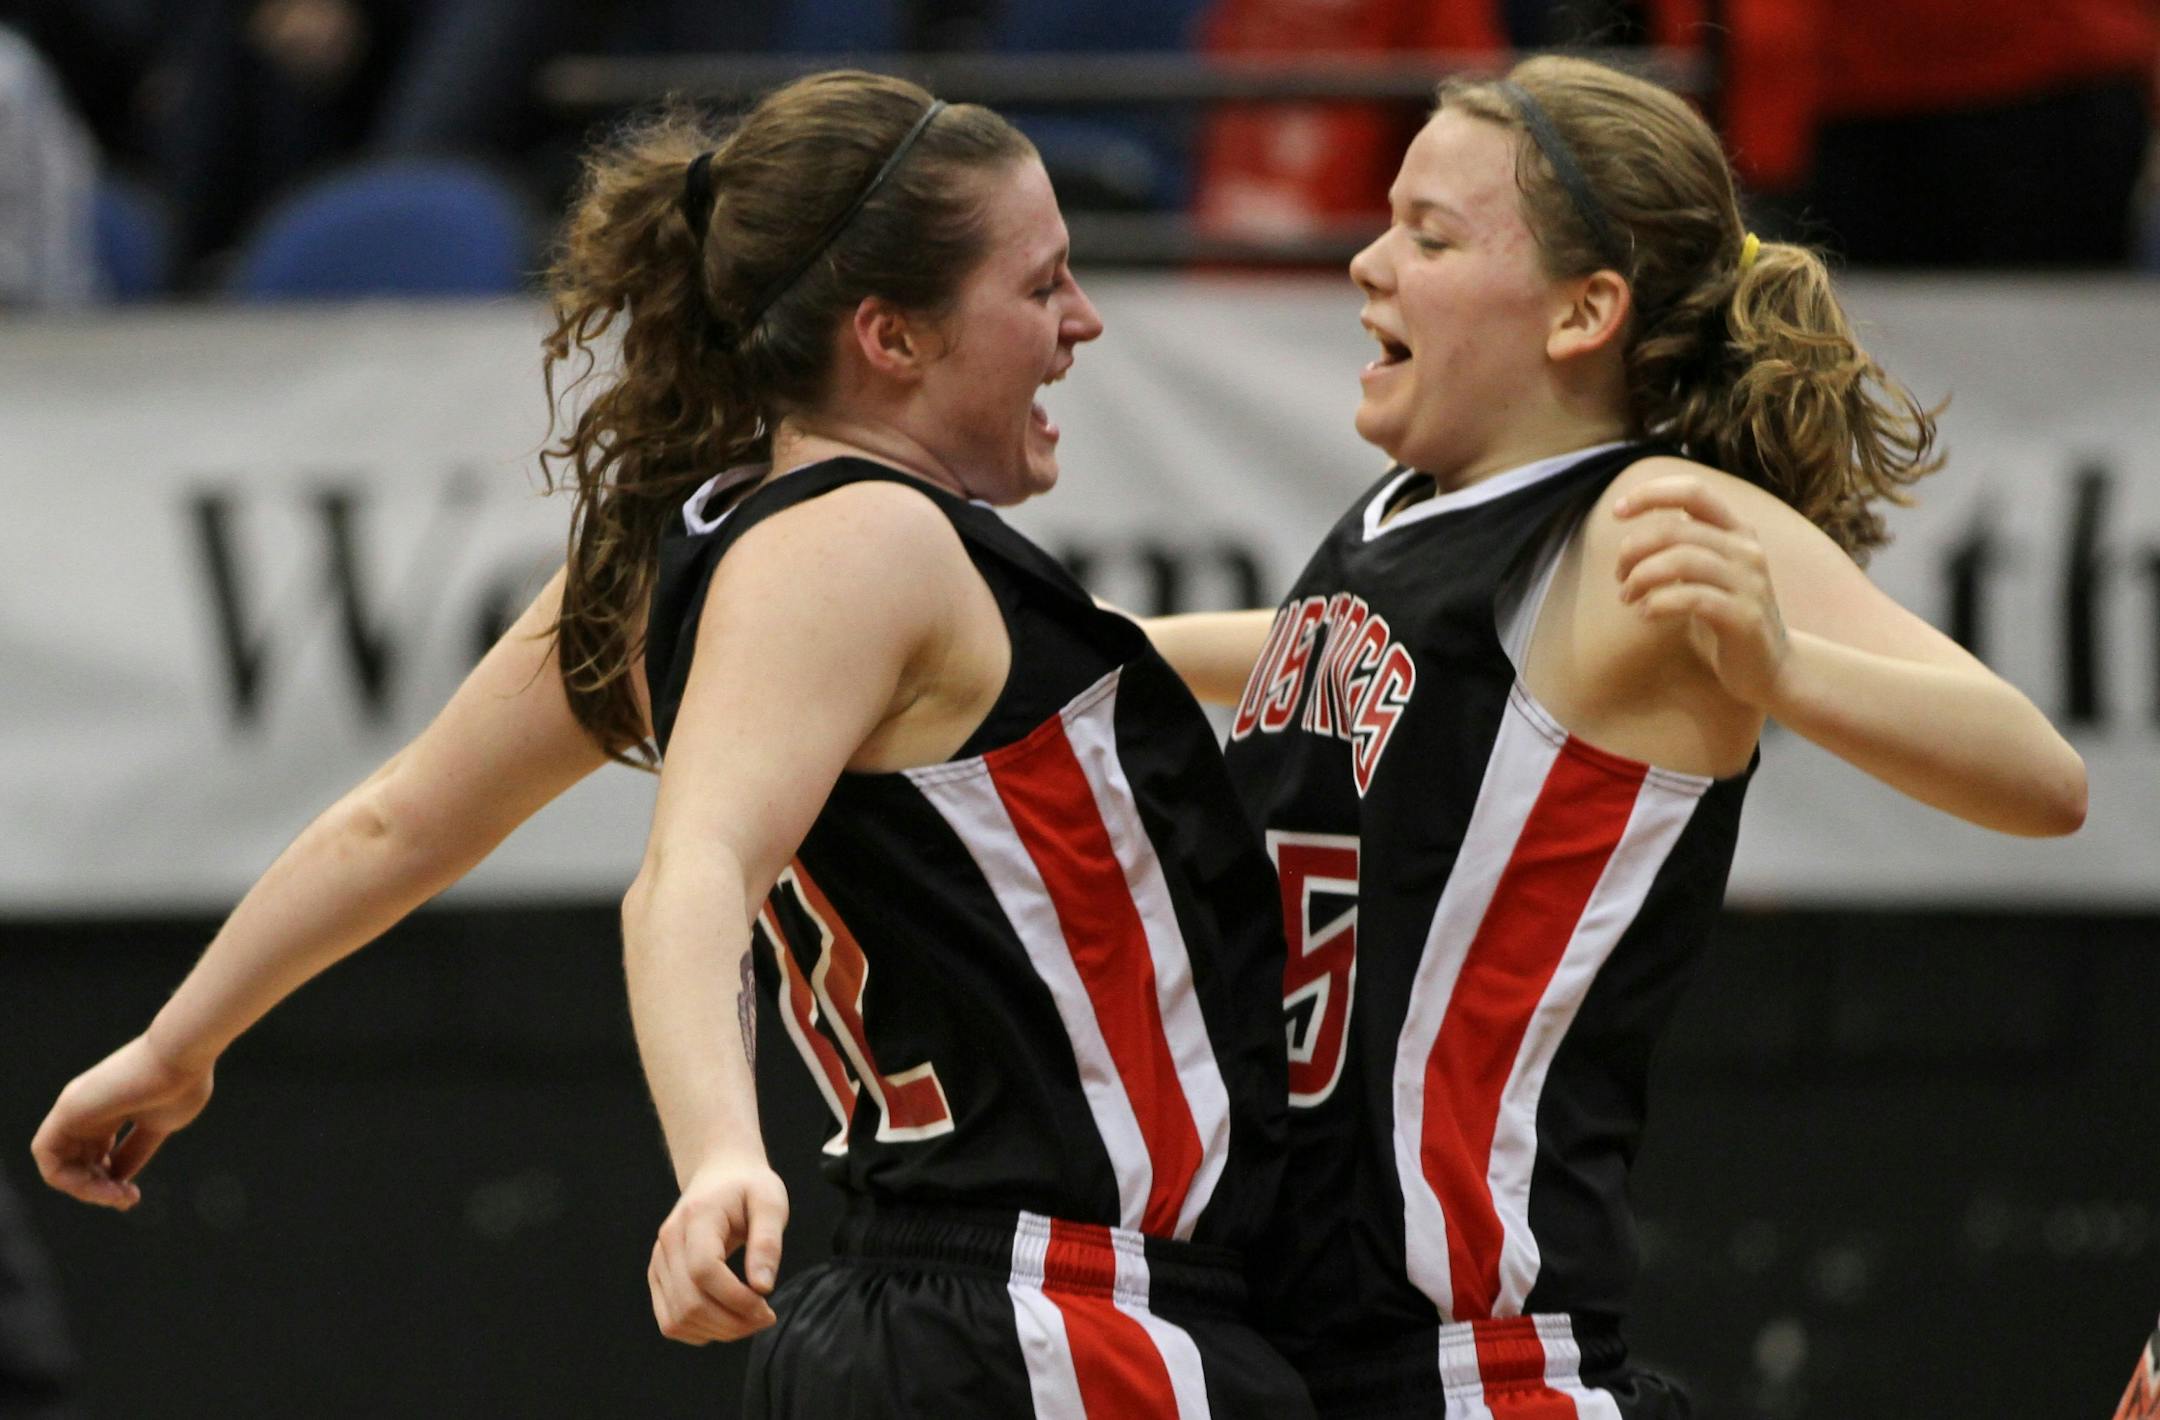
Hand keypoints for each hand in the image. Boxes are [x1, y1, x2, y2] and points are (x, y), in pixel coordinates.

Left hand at [31, 1036, 214, 1209]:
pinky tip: (96, 1185)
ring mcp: (76, 1109)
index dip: (111, 1182)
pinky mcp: (67, 1110)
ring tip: (116, 1196)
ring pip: (61, 1163)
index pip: (99, 1156)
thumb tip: (119, 1178)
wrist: (183, 1055)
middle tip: (127, 1200)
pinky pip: (48, 1155)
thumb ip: (137, 1149)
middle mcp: (89, 1110)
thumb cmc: (181, 1084)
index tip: (133, 1196)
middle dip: (98, 1190)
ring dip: (84, 1189)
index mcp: (114, 1110)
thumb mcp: (160, 1125)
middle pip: (79, 1163)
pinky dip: (66, 1178)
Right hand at [648, 1154, 788, 1344]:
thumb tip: (763, 1287)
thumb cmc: (749, 1188)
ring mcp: (658, 1261)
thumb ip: (768, 1241)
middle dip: (732, 1322)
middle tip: (765, 1317)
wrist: (718, 1174)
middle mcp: (669, 1241)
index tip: (768, 1306)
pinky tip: (727, 1320)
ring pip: (677, 1319)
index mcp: (697, 1217)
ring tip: (749, 1319)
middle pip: (690, 1302)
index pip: (704, 1270)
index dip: (736, 1298)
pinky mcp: (658, 1277)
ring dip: (717, 1332)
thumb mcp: (771, 1202)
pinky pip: (670, 1322)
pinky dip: (700, 1332)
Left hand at [1614, 474, 1789, 707]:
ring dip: (1641, 577)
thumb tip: (1632, 532)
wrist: (1769, 667)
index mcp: (1736, 531)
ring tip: (1627, 596)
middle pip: (1676, 530)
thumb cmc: (1725, 614)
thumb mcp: (1706, 571)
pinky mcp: (1744, 617)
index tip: (1617, 511)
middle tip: (1619, 575)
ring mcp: (1749, 583)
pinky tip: (1645, 614)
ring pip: (1682, 561)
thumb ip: (1683, 546)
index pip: (1693, 492)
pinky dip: (1659, 603)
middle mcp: (1747, 550)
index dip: (1651, 494)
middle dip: (1634, 548)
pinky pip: (1692, 599)